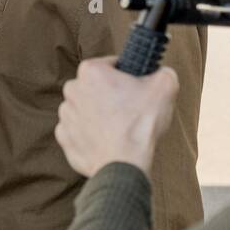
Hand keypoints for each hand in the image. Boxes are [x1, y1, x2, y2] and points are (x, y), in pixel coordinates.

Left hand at [54, 57, 178, 177]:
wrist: (125, 164)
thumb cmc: (141, 123)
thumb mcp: (165, 86)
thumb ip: (162, 72)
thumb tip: (160, 72)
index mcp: (90, 71)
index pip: (111, 65)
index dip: (126, 75)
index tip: (136, 88)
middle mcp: (71, 90)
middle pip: (95, 87)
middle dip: (110, 95)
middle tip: (130, 110)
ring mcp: (65, 116)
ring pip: (85, 110)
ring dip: (99, 116)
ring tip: (119, 128)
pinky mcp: (64, 139)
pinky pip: (78, 132)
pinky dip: (90, 136)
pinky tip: (107, 141)